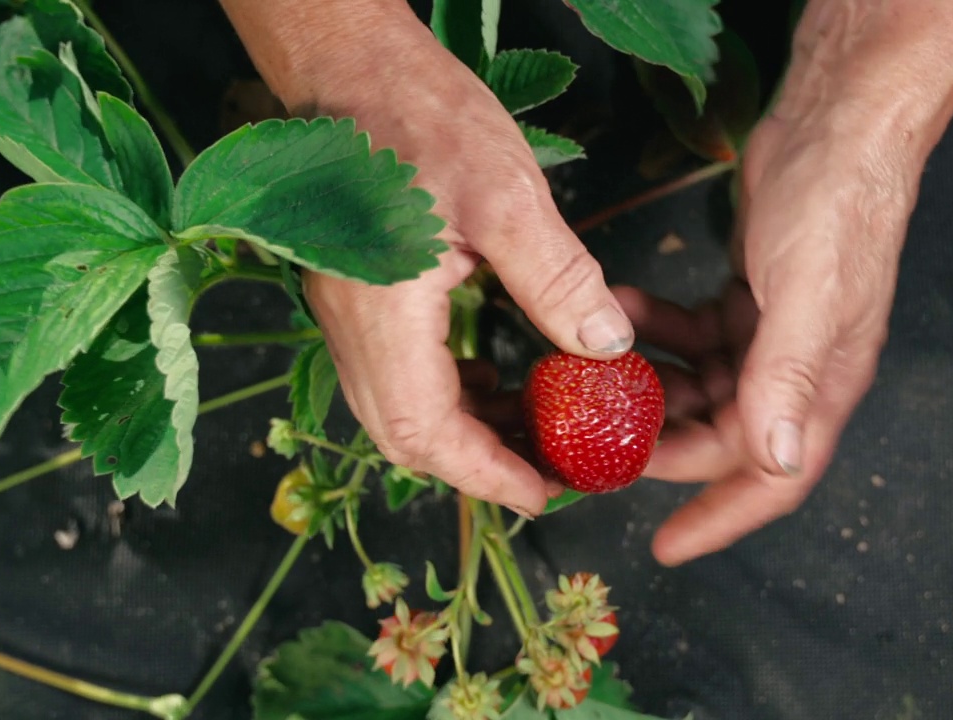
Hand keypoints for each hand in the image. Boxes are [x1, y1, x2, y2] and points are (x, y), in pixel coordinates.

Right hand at [220, 0, 633, 516]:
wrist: (347, 66)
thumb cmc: (415, 118)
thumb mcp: (504, 195)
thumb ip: (557, 279)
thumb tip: (606, 348)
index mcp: (380, 313)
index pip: (424, 432)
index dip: (485, 475)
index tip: (544, 493)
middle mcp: (350, 326)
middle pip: (405, 434)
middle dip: (478, 463)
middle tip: (549, 465)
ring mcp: (346, 311)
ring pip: (399, 407)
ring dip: (464, 430)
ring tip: (534, 425)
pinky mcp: (356, 293)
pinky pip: (396, 371)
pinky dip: (448, 391)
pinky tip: (495, 373)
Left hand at [616, 106, 904, 564]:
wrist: (839, 122)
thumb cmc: (835, 211)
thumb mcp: (807, 297)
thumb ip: (786, 379)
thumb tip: (779, 464)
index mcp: (819, 387)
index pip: (771, 480)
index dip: (719, 518)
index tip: (663, 547)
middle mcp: (795, 371)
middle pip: (721, 435)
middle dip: (660, 443)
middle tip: (593, 440)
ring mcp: (770, 333)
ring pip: (699, 386)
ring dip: (648, 382)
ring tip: (592, 370)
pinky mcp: (746, 295)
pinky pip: (691, 333)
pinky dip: (655, 327)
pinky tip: (621, 306)